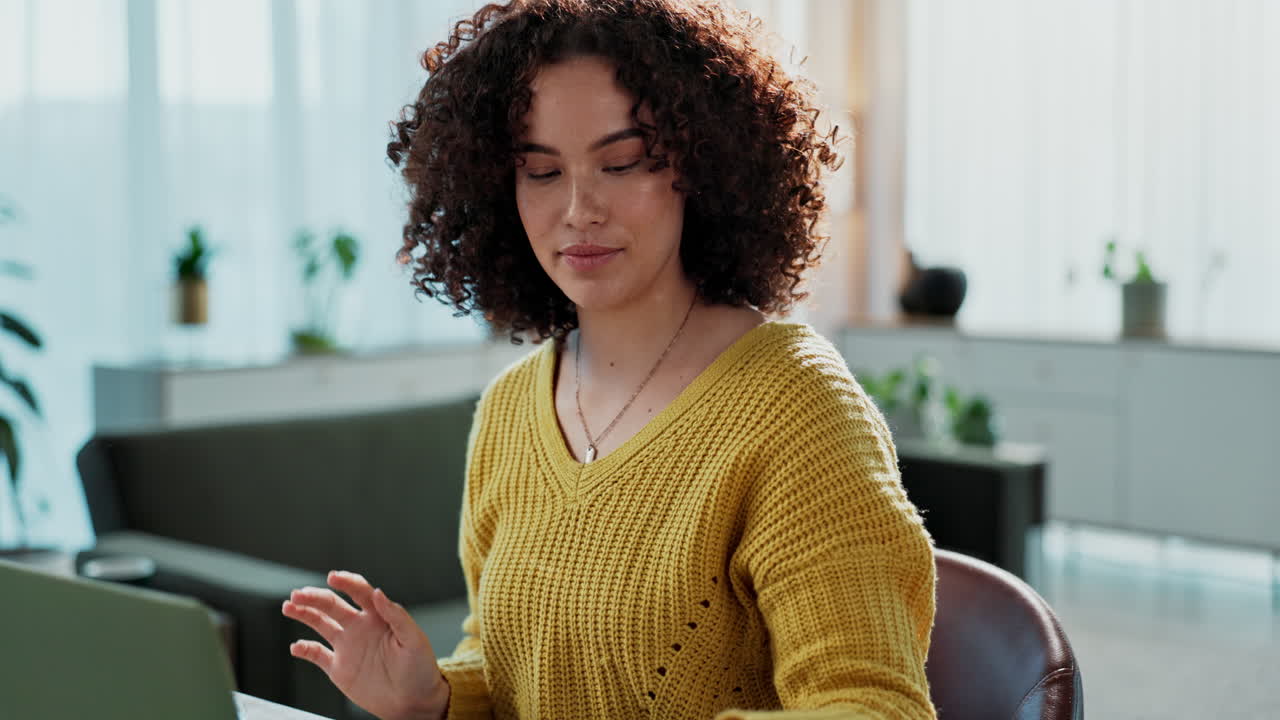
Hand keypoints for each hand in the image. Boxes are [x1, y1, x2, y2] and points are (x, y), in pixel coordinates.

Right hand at [282, 571, 448, 719]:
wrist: (413, 701)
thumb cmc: (420, 668)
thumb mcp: (414, 640)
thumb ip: (397, 615)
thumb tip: (378, 593)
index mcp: (378, 616)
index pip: (359, 592)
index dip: (346, 582)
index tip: (333, 577)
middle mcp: (360, 627)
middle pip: (333, 605)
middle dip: (315, 597)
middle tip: (298, 594)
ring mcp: (347, 646)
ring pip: (320, 624)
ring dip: (304, 614)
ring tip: (289, 606)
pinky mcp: (339, 668)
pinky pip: (317, 655)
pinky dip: (304, 650)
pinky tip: (296, 646)